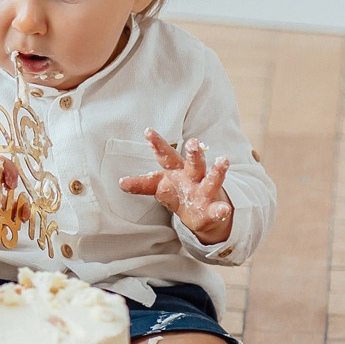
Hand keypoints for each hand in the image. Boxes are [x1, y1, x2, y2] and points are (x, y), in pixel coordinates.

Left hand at [120, 129, 232, 244]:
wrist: (201, 212)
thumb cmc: (178, 193)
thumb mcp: (158, 186)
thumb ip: (142, 184)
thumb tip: (120, 183)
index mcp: (175, 170)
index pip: (165, 155)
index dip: (157, 144)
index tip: (147, 131)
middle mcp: (191, 177)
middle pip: (193, 163)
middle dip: (193, 153)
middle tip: (193, 142)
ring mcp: (203, 192)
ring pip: (211, 180)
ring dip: (217, 171)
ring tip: (223, 161)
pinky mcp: (212, 210)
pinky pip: (217, 210)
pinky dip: (221, 210)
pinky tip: (224, 209)